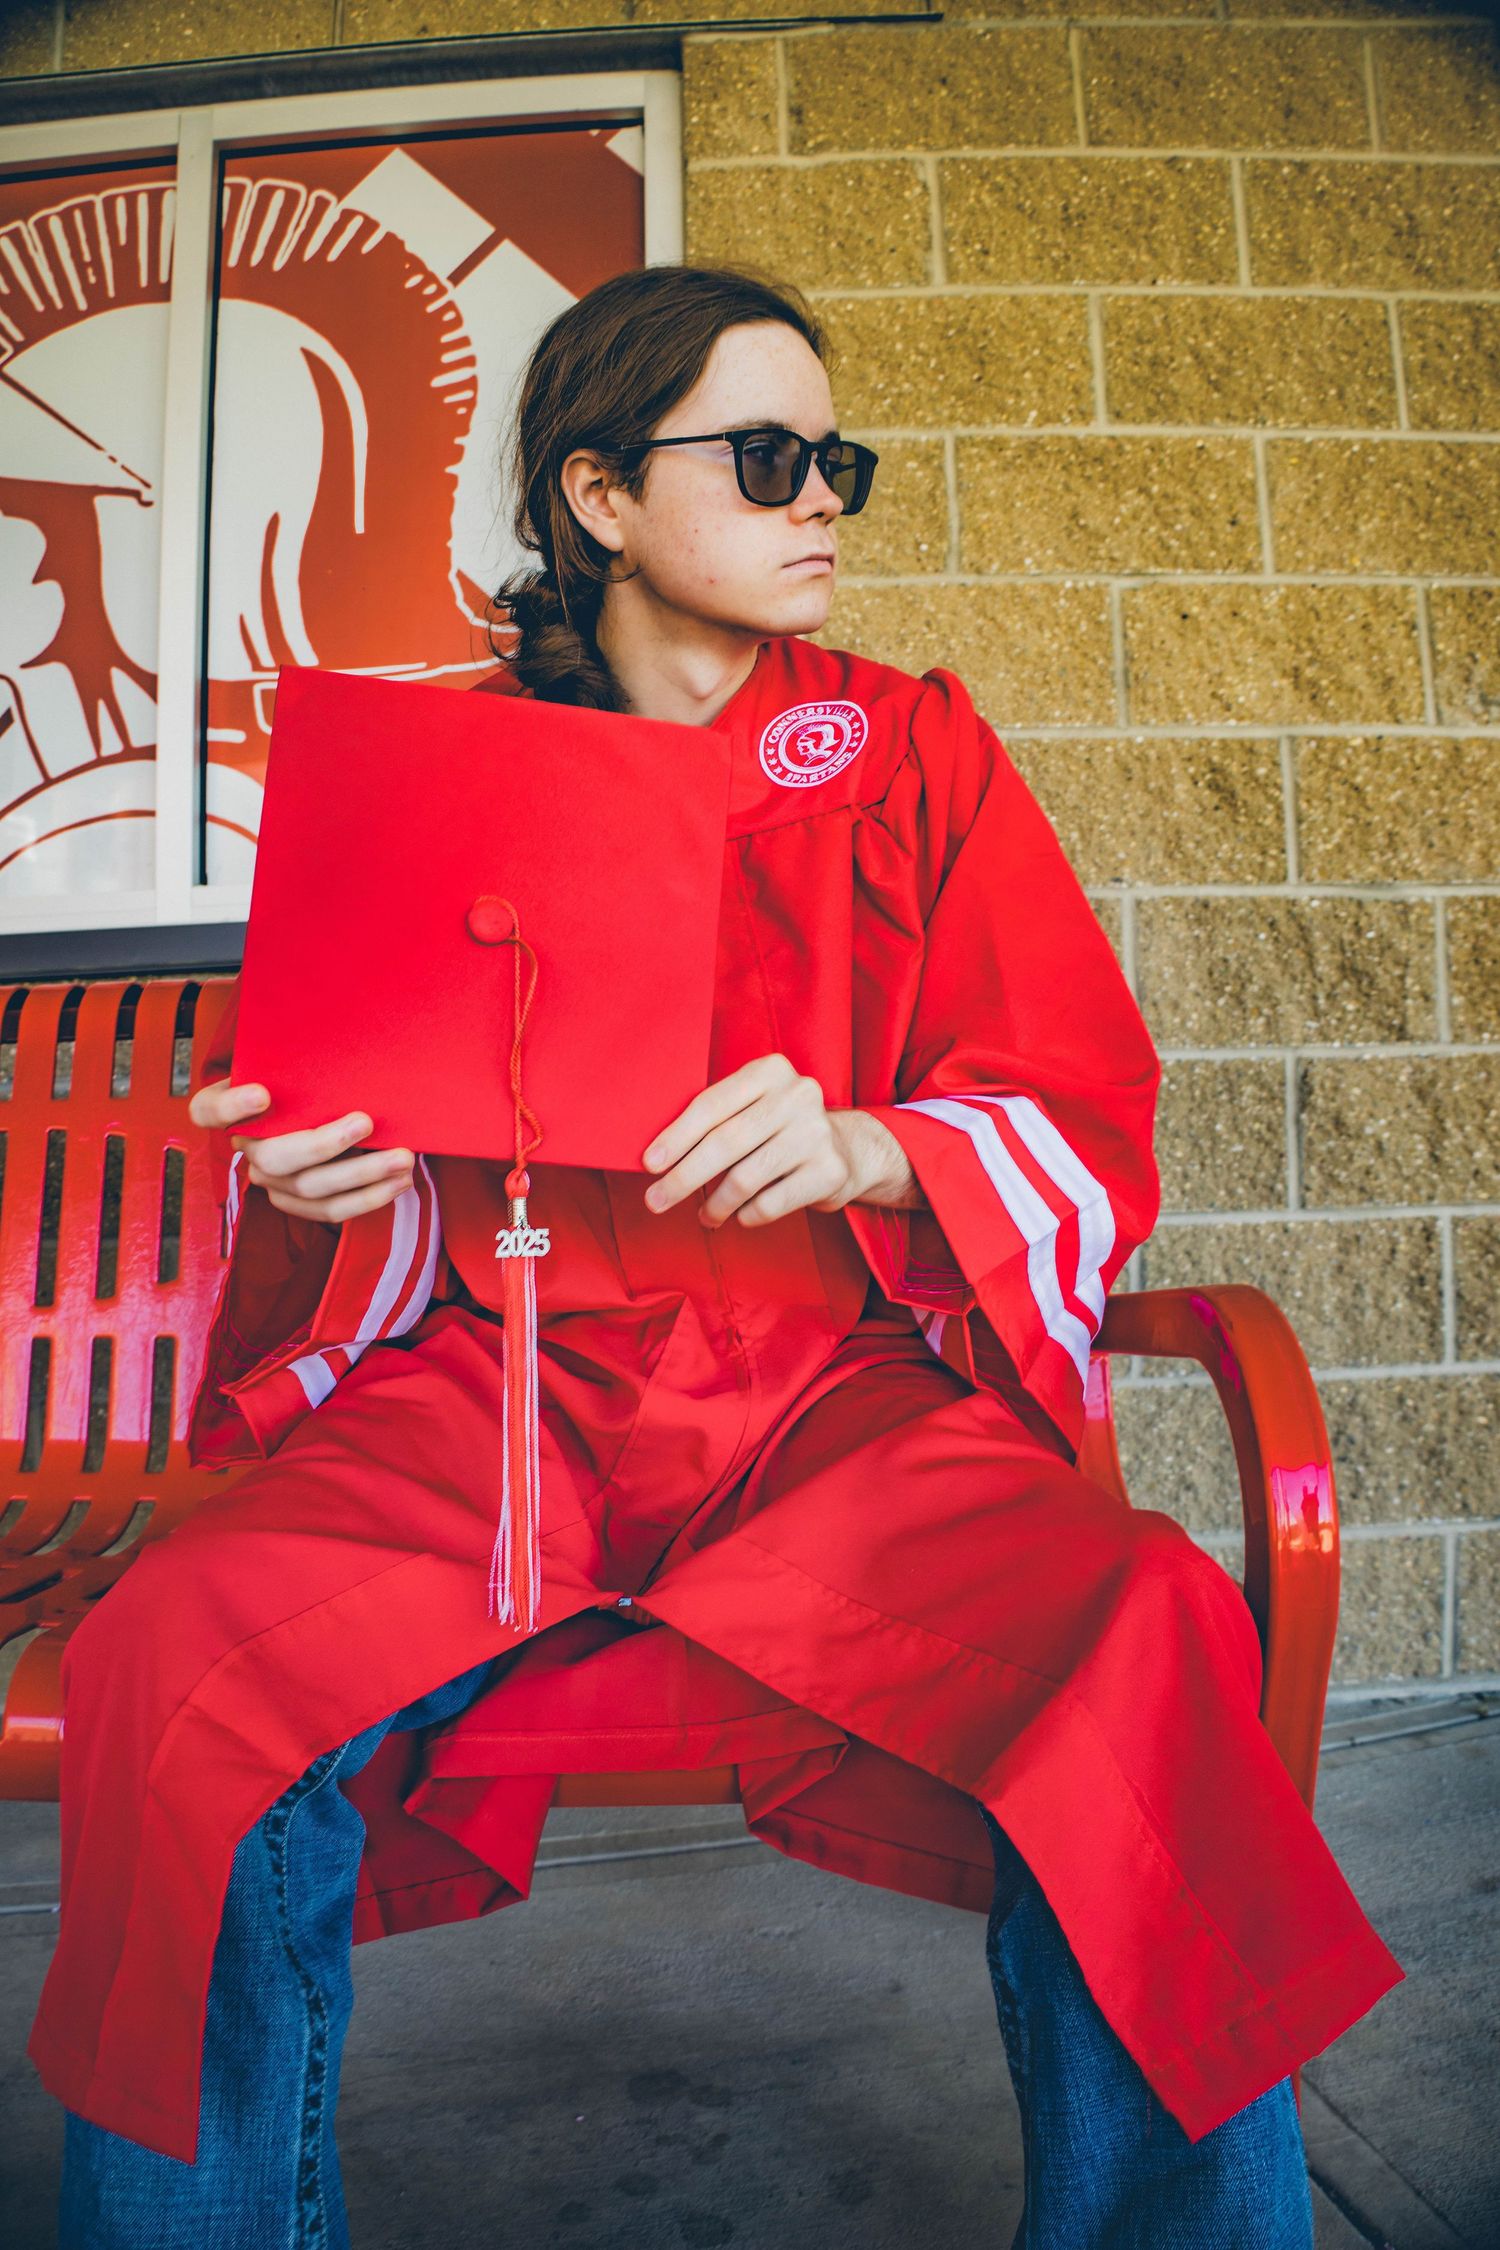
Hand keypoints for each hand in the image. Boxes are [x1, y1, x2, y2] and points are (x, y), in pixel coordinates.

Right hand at [187, 1078, 414, 1226]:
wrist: (326, 1108)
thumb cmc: (309, 1080)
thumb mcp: (298, 1063)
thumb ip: (303, 1059)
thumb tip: (345, 1035)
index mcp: (231, 1107)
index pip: (210, 1109)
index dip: (232, 1106)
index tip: (263, 1094)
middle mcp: (247, 1147)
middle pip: (273, 1157)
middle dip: (324, 1143)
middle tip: (365, 1122)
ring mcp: (271, 1179)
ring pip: (309, 1187)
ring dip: (362, 1175)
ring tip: (402, 1159)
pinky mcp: (296, 1202)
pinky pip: (329, 1210)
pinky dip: (368, 1198)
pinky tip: (398, 1181)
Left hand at [641, 1054, 904, 1229]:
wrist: (848, 1150)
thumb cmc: (779, 1129)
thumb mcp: (753, 1106)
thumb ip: (715, 1119)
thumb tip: (659, 1158)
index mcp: (771, 1071)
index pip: (712, 1104)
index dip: (677, 1136)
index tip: (650, 1164)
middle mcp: (798, 1096)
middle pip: (725, 1143)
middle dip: (684, 1176)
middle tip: (656, 1200)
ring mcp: (817, 1133)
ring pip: (745, 1178)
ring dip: (715, 1204)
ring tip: (705, 1216)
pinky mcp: (829, 1171)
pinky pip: (769, 1203)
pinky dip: (746, 1215)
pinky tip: (739, 1216)